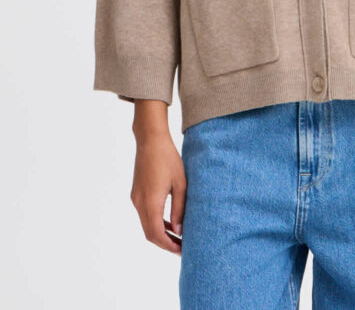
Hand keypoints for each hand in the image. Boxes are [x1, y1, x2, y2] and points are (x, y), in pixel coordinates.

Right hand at [130, 131, 186, 254]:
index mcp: (151, 202)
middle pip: (149, 234)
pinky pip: (144, 215)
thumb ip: (179, 208)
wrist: (150, 140)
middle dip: (165, 243)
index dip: (169, 245)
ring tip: (178, 238)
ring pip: (146, 225)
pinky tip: (169, 223)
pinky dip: (155, 222)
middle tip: (182, 247)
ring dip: (160, 233)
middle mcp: (139, 203)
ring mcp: (135, 198)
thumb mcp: (180, 183)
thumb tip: (178, 230)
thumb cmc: (168, 158)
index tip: (182, 250)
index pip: (157, 234)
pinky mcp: (136, 193)